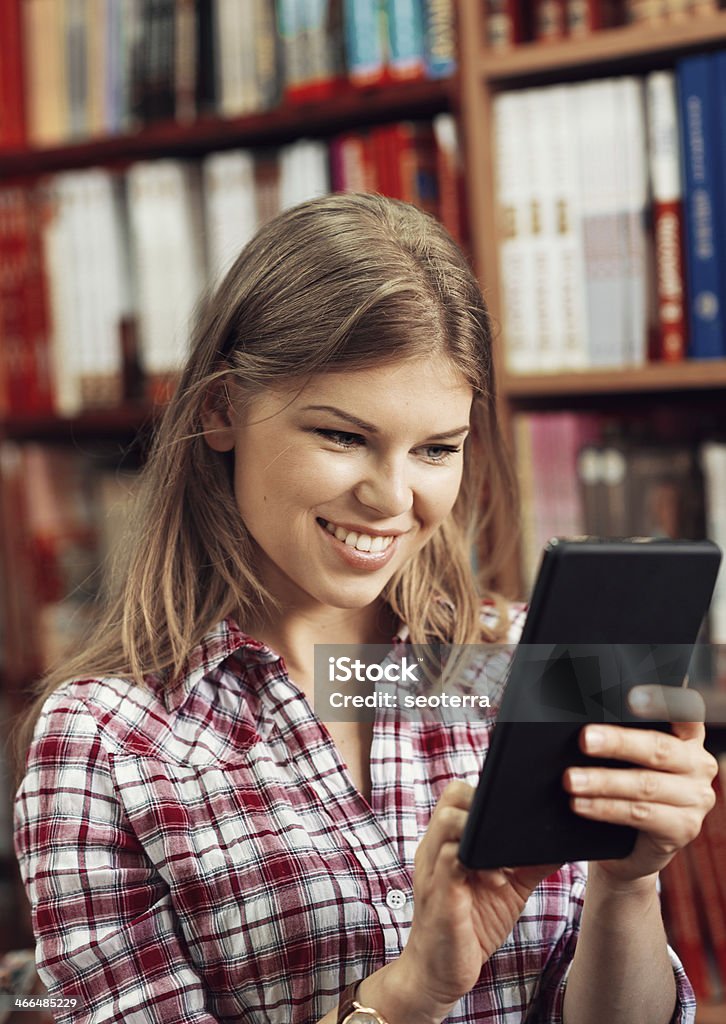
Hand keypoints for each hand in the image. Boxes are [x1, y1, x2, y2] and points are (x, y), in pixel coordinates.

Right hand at [396, 781, 559, 1017]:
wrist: (440, 972)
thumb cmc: (471, 925)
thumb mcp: (507, 889)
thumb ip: (528, 863)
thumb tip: (561, 843)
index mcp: (447, 841)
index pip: (459, 793)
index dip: (486, 792)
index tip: (513, 812)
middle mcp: (435, 848)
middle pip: (453, 797)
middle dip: (485, 807)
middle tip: (509, 835)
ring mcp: (433, 869)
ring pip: (449, 821)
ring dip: (483, 834)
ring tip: (504, 864)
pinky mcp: (439, 894)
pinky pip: (452, 860)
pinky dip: (481, 864)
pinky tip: (499, 881)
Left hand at [563, 683, 717, 883]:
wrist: (637, 841)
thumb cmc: (629, 781)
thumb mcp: (631, 754)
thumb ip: (623, 732)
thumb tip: (584, 720)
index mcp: (688, 736)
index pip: (686, 711)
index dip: (663, 701)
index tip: (633, 696)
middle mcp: (698, 763)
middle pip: (659, 749)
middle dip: (618, 743)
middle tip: (585, 739)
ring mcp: (695, 797)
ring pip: (645, 785)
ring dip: (603, 782)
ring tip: (571, 780)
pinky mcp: (683, 827)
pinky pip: (639, 815)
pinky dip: (605, 808)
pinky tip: (581, 804)